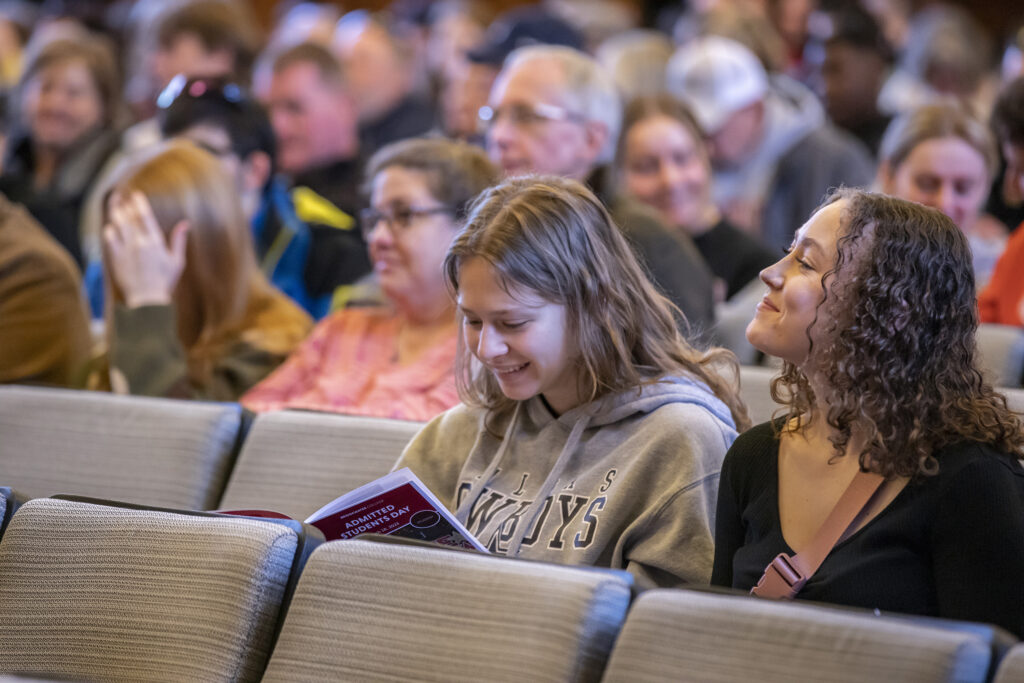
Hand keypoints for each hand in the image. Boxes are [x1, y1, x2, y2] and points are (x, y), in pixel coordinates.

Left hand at [103, 190, 189, 307]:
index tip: (136, 194)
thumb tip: (185, 223)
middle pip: (129, 217)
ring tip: (115, 204)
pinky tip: (111, 226)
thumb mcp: (177, 261)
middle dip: (125, 204)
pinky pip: (109, 238)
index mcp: (155, 242)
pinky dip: (109, 230)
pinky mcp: (116, 258)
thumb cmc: (165, 282)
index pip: (144, 215)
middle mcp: (139, 243)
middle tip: (122, 196)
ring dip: (115, 212)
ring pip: (117, 224)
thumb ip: (179, 240)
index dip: (139, 202)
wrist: (147, 300)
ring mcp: (126, 250)